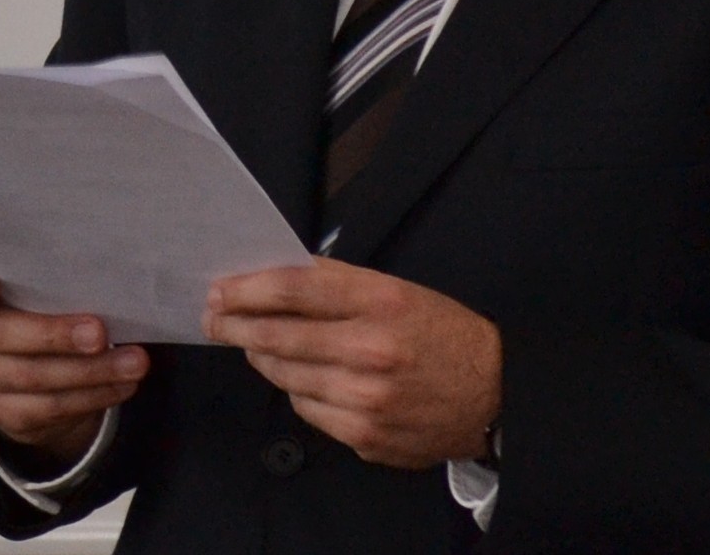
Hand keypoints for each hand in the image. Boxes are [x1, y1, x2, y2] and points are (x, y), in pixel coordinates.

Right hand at [0, 254, 146, 463]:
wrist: (29, 368)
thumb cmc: (38, 306)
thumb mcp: (36, 285)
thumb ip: (49, 277)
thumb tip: (104, 275)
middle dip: (52, 334)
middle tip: (99, 333)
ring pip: (29, 375)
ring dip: (88, 371)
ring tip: (134, 363)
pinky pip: (46, 407)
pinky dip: (90, 396)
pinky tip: (121, 385)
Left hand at [204, 258, 500, 468]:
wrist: (496, 397)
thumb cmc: (441, 335)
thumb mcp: (394, 290)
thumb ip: (334, 282)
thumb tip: (272, 274)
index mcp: (379, 303)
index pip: (292, 288)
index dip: (245, 288)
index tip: (218, 289)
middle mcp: (370, 351)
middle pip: (278, 335)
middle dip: (234, 325)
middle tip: (213, 318)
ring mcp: (367, 400)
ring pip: (285, 376)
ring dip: (262, 357)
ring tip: (254, 344)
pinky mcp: (366, 436)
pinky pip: (308, 410)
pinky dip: (298, 391)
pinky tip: (303, 379)